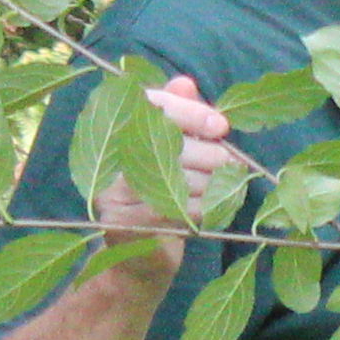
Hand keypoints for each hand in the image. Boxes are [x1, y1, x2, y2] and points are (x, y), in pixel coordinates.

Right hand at [90, 69, 247, 258]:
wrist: (138, 256)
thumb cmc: (160, 194)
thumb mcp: (169, 151)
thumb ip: (177, 116)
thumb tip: (185, 83)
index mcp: (116, 130)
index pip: (151, 106)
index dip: (190, 113)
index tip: (221, 126)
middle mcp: (108, 157)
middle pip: (170, 143)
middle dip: (210, 154)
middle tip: (232, 164)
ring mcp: (112, 191)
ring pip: (179, 177)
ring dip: (211, 184)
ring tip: (220, 187)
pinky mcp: (125, 222)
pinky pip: (178, 207)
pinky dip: (202, 207)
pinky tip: (207, 209)